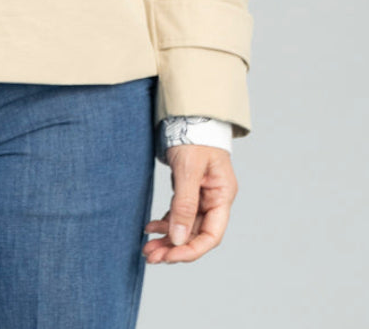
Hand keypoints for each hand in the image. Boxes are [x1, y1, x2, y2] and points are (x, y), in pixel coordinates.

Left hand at [142, 144, 237, 263]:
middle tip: (150, 256)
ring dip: (167, 239)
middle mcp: (213, 198)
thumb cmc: (193, 135)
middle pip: (195, 233)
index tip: (170, 256)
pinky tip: (150, 228)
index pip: (211, 234)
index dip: (192, 250)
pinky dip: (165, 223)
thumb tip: (179, 238)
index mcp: (222, 195)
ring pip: (184, 226)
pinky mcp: (188, 189)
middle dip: (174, 247)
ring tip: (147, 249)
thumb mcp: (188, 169)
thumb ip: (184, 204)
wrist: (187, 112)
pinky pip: (178, 213)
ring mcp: (201, 195)